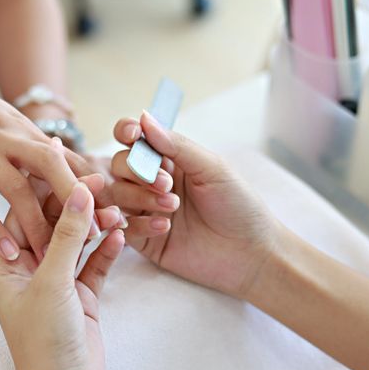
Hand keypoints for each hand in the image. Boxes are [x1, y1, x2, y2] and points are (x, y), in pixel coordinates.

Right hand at [0, 47, 85, 261]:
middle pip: (53, 170)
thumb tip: (58, 159)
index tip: (111, 210)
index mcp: (23, 128)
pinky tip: (7, 252)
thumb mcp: (0, 114)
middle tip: (94, 236)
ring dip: (37, 227)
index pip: (66, 158)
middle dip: (76, 203)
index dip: (90, 185)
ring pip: (18, 192)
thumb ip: (26, 140)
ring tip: (50, 259)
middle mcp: (7, 139)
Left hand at [0, 180, 124, 369]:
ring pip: (77, 243)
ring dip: (95, 226)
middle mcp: (29, 271)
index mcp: (7, 266)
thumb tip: (79, 192)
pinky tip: (121, 235)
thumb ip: (68, 236)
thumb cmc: (44, 344)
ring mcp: (57, 284)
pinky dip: (107, 250)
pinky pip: (94, 264)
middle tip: (99, 178)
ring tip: (116, 209)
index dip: (41, 186)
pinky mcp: (81, 297)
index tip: (58, 157)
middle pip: (52, 225)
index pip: (22, 214)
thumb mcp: (52, 283)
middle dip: (74, 203)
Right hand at [109, 111, 278, 298]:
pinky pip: (124, 227)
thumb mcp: (212, 168)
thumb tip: (144, 117)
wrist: (251, 252)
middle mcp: (153, 183)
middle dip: (138, 171)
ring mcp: (147, 211)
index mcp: (170, 160)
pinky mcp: (145, 240)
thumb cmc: (239, 206)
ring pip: (118, 195)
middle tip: (167, 184)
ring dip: (140, 196)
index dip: (127, 132)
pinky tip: (164, 227)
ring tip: (173, 207)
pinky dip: (139, 224)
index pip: (135, 139)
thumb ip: (177, 145)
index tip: (133, 135)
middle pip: (120, 166)